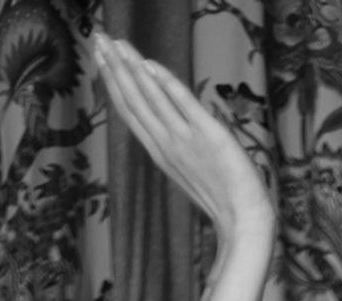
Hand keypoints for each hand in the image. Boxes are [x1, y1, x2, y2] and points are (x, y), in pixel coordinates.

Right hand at [92, 32, 273, 248]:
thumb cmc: (221, 197)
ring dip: (131, 68)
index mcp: (160, 152)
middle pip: (133, 101)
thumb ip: (176, 143)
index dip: (112, 82)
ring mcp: (185, 140)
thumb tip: (169, 122)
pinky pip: (183, 105)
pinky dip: (165, 85)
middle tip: (97, 37)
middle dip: (114, 68)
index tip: (100, 55)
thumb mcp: (190, 167)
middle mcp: (166, 144)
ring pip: (150, 99)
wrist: (244, 222)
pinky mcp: (209, 135)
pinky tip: (149, 65)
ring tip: (115, 43)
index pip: (130, 111)